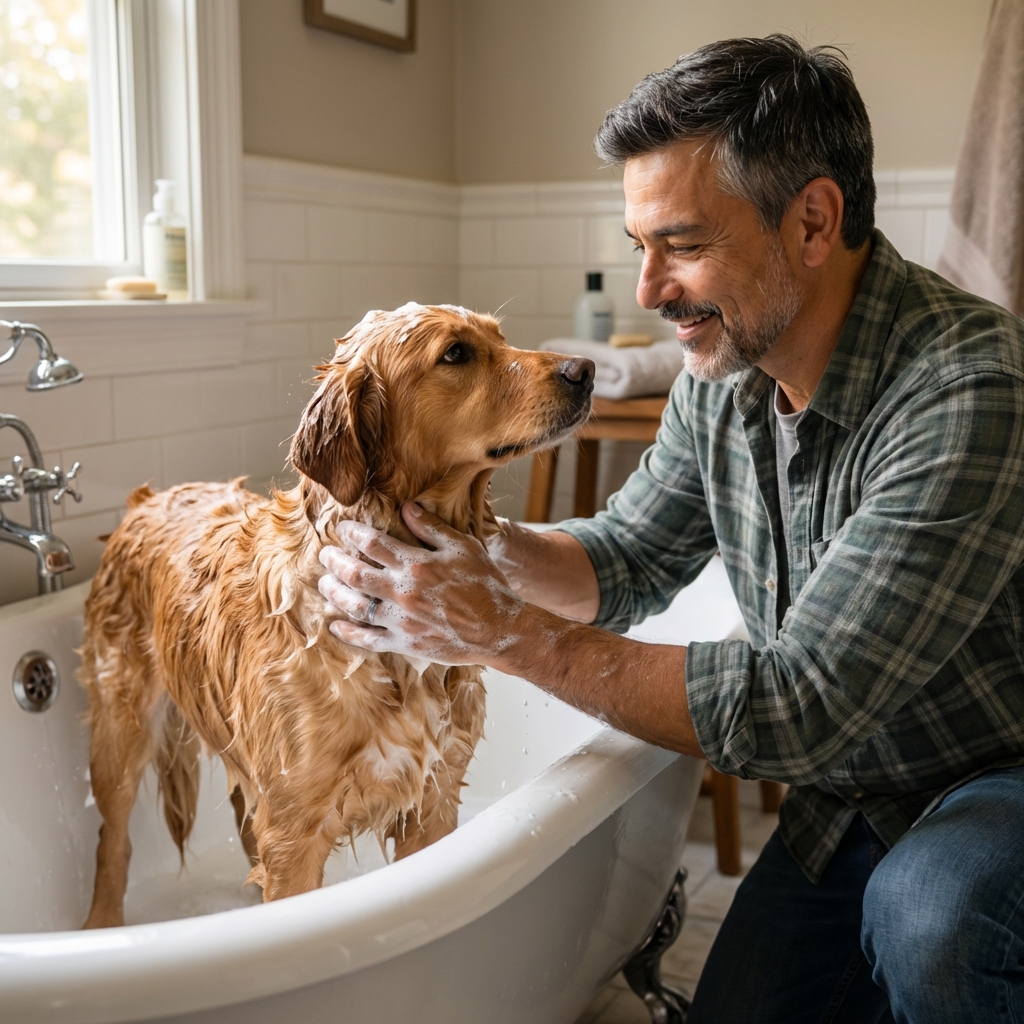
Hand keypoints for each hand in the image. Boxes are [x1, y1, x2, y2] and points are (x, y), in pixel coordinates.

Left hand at [317, 502, 526, 664]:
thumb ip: (432, 528)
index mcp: (416, 565)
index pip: (373, 544)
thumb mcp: (463, 547)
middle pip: (355, 574)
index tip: (343, 528)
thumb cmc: (485, 584)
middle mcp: (403, 592)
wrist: (499, 629)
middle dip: (335, 561)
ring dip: (334, 593)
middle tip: (325, 554)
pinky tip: (336, 626)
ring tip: (325, 583)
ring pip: (355, 606)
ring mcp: (401, 620)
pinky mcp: (405, 643)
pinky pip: (369, 640)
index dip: (353, 533)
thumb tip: (406, 507)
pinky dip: (349, 633)